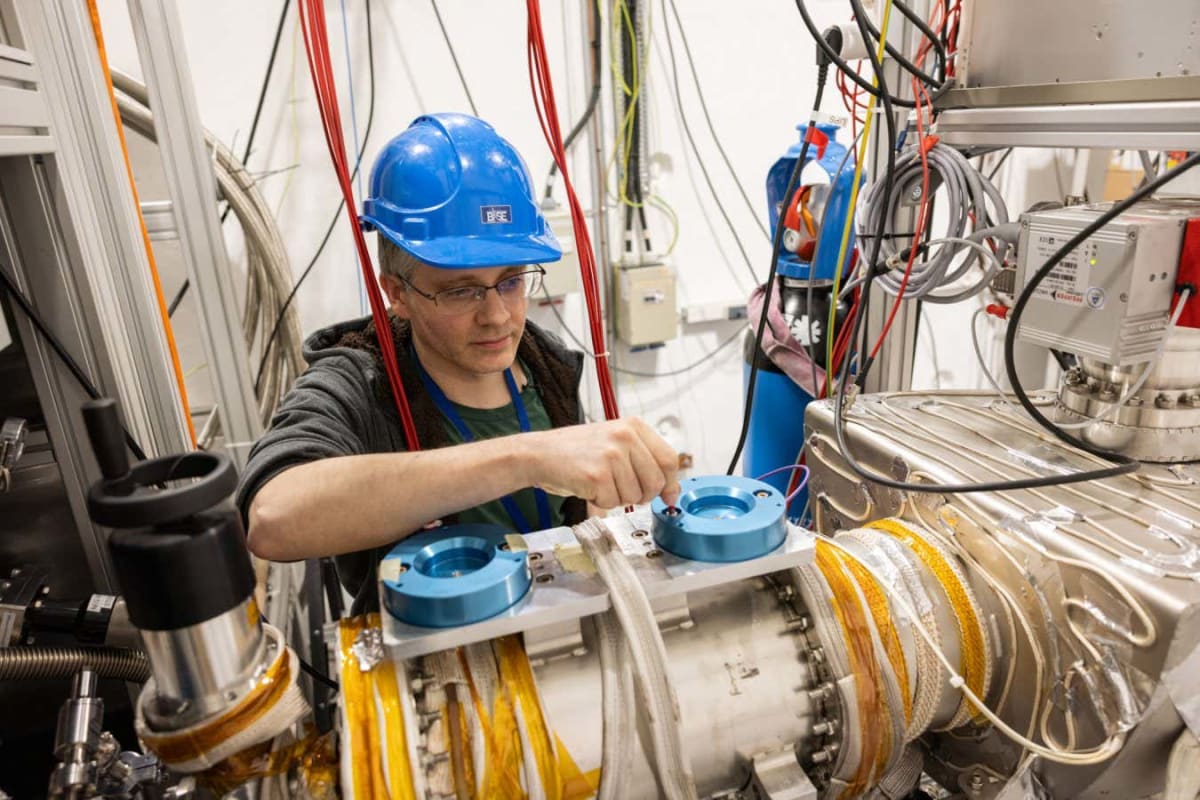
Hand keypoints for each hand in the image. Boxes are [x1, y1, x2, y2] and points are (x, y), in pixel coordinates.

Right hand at [521, 418, 680, 508]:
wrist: (539, 453)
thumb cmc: (576, 451)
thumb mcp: (615, 443)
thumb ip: (644, 460)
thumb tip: (671, 490)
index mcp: (633, 426)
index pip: (668, 459)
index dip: (671, 482)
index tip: (668, 495)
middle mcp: (625, 437)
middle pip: (656, 482)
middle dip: (642, 494)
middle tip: (621, 488)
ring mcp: (611, 456)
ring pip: (635, 496)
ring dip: (618, 498)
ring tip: (599, 481)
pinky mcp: (597, 475)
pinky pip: (613, 503)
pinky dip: (601, 501)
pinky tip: (588, 486)